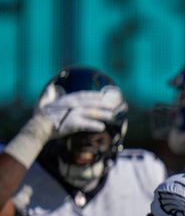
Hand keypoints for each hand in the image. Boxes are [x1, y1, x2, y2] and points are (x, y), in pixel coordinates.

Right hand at [4, 87, 124, 169]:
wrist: (38, 127)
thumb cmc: (41, 116)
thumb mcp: (44, 102)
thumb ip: (49, 95)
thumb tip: (51, 88)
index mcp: (66, 99)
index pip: (83, 95)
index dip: (94, 95)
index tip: (103, 96)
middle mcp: (71, 104)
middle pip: (91, 103)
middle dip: (103, 104)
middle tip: (113, 107)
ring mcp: (73, 113)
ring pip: (92, 112)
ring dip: (103, 114)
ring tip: (112, 117)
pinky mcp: (73, 123)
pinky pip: (87, 124)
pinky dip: (95, 125)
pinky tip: (101, 127)